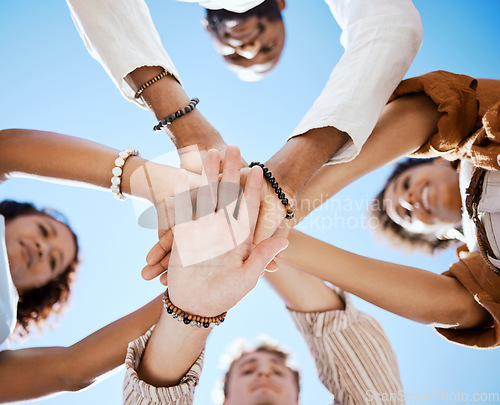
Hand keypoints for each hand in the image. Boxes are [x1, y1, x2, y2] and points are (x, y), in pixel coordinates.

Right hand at [165, 146, 287, 316]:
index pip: (249, 208)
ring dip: (209, 175)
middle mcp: (223, 229)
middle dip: (231, 172)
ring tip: (210, 152)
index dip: (253, 189)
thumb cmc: (225, 296)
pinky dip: (183, 193)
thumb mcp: (246, 278)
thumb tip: (284, 240)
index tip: (259, 170)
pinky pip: (183, 210)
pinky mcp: (184, 235)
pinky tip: (183, 173)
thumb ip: (261, 258)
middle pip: (228, 194)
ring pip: (207, 196)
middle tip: (235, 148)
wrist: (195, 306)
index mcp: (241, 238)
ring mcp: (203, 230)